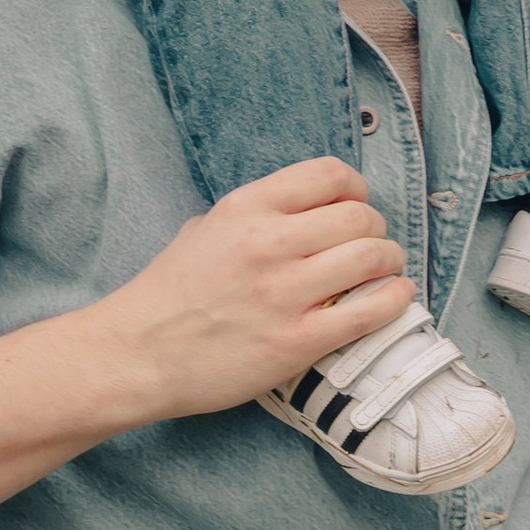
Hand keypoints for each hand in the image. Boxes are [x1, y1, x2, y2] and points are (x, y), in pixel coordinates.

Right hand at [90, 158, 413, 421]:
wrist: (135, 355)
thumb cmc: (168, 294)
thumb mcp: (202, 230)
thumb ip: (251, 215)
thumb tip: (299, 211)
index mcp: (245, 207)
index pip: (330, 175)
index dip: (356, 189)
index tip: (356, 205)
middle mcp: (267, 243)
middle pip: (361, 217)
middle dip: (376, 229)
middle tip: (371, 245)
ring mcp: (282, 294)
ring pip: (372, 257)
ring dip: (389, 262)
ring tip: (384, 272)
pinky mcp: (294, 342)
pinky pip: (369, 312)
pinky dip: (393, 301)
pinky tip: (394, 298)